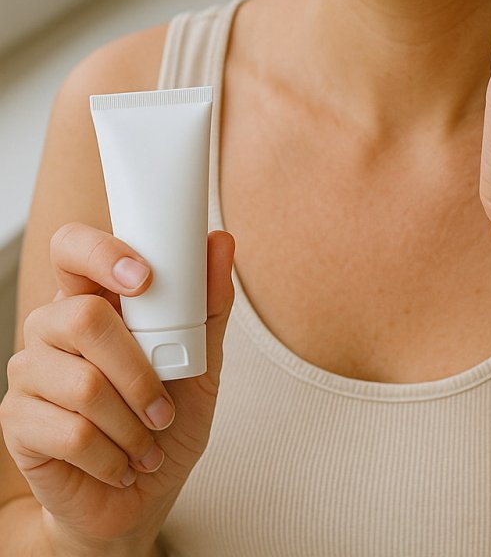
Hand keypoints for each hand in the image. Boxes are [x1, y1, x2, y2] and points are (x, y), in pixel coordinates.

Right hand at [0, 223, 234, 549]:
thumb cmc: (166, 420)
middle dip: (139, 370)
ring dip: (132, 423)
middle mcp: (52, 327)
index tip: (143, 278)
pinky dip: (112, 456)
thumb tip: (221, 243)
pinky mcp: (17, 422)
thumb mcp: (202, 363)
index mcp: (92, 297)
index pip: (71, 247)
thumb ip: (209, 305)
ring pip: (83, 383)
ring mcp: (29, 372)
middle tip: (163, 406)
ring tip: (148, 443)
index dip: (100, 252)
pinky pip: (70, 433)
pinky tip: (122, 464)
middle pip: (82, 318)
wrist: (140, 497)